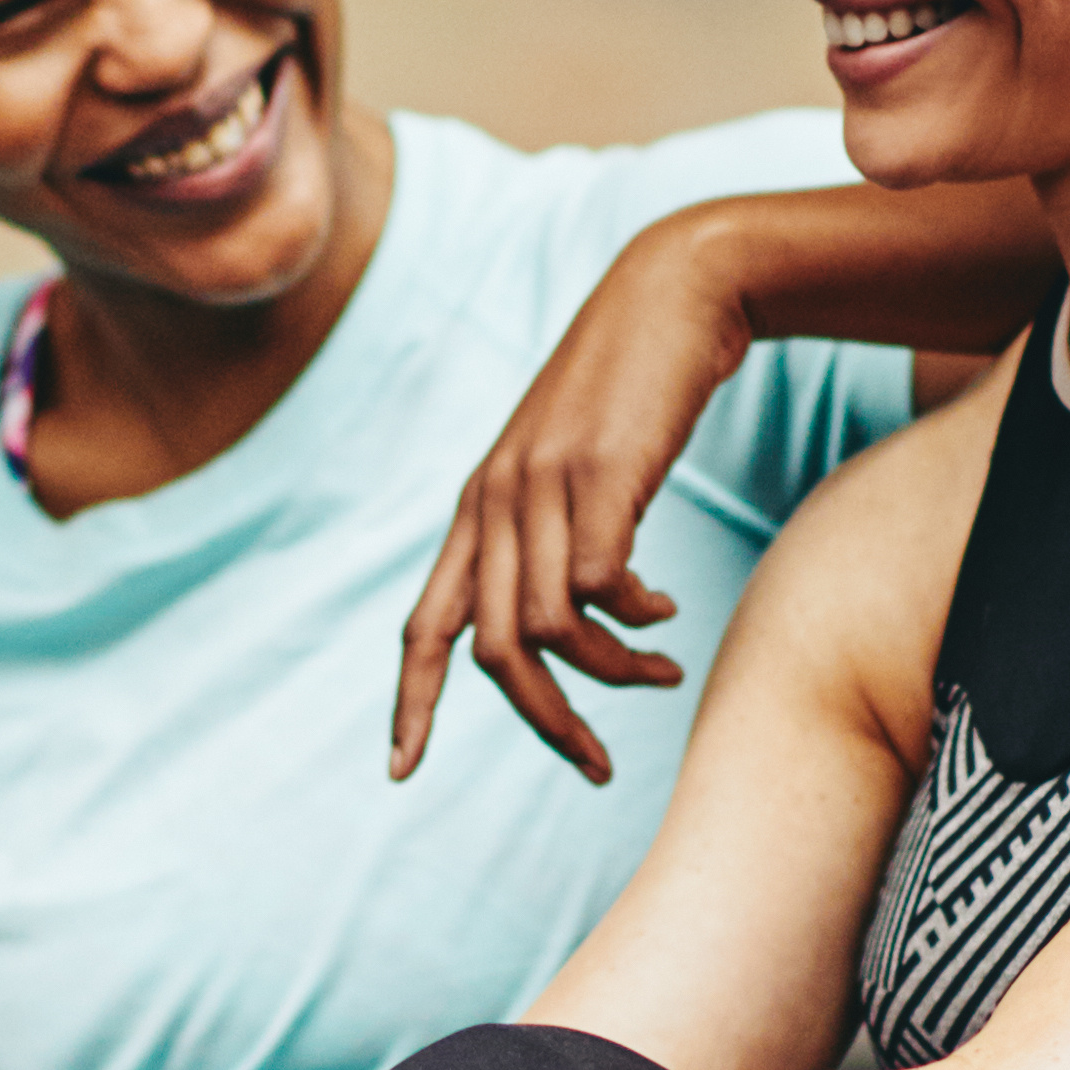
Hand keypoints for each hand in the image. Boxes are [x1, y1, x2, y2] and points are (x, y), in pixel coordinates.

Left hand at [390, 221, 740, 784]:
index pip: (423, 626)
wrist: (668, 298)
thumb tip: (569, 621)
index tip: (401, 771)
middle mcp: (494, 504)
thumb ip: (548, 537)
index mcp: (476, 511)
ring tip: (662, 672)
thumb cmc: (624, 391)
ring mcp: (542, 487)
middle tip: (598, 765)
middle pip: (494, 654)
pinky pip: (601, 586)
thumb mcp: (567, 468)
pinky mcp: (599, 475)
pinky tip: (667, 609)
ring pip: (551, 630)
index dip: (408, 703)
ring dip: (613, 673)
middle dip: (547, 723)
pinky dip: (637, 618)